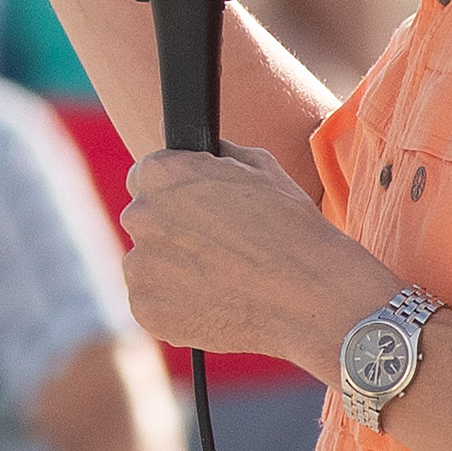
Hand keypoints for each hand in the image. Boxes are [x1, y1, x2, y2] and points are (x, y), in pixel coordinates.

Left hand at [122, 142, 376, 363]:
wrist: (311, 296)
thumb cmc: (291, 227)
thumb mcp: (258, 167)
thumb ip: (212, 152)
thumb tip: (183, 140)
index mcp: (161, 173)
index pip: (146, 176)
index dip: (175, 193)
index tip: (197, 211)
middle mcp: (141, 215)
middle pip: (144, 220)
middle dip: (172, 231)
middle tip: (216, 248)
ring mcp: (140, 266)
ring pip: (145, 264)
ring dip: (170, 270)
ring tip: (219, 279)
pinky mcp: (146, 310)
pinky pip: (151, 303)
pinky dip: (174, 306)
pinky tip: (213, 303)